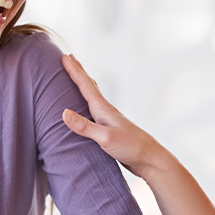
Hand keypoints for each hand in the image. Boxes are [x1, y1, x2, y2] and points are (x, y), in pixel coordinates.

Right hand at [61, 54, 161, 177]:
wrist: (150, 159)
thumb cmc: (131, 147)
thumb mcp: (105, 138)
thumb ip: (85, 126)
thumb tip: (64, 112)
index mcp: (103, 109)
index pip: (85, 85)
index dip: (74, 71)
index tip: (65, 56)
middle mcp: (105, 111)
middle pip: (89, 86)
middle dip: (78, 71)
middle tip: (69, 58)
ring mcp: (108, 119)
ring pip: (92, 96)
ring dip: (83, 84)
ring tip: (76, 76)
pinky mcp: (109, 129)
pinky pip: (93, 109)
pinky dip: (87, 101)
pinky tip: (86, 106)